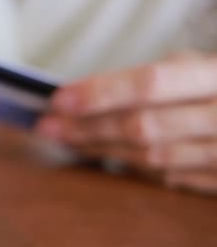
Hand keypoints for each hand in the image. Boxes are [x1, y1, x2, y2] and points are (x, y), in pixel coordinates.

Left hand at [36, 53, 216, 193]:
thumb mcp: (198, 68)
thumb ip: (152, 80)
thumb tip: (84, 95)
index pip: (150, 84)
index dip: (100, 92)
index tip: (57, 99)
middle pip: (143, 126)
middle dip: (87, 127)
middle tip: (46, 126)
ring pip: (151, 157)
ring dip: (101, 150)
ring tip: (66, 141)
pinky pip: (169, 177)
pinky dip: (132, 167)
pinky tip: (104, 157)